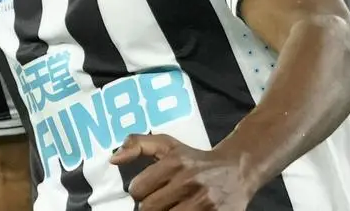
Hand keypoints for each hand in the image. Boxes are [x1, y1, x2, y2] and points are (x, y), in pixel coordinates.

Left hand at [110, 134, 255, 210]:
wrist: (237, 170)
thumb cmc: (195, 159)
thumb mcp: (168, 145)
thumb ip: (138, 145)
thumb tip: (113, 159)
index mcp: (175, 162)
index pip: (137, 189)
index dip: (139, 190)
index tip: (150, 188)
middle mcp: (190, 181)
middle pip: (148, 208)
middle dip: (151, 205)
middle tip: (161, 199)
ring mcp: (204, 202)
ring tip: (172, 205)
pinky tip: (184, 209)